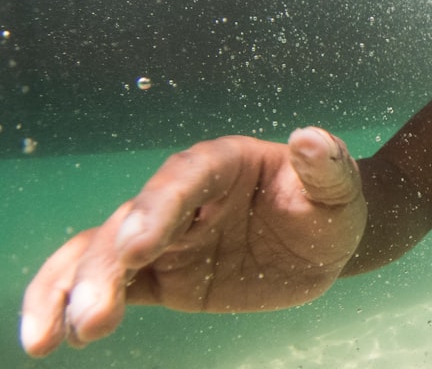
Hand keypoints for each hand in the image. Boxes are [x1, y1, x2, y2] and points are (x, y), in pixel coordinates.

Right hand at [20, 127, 365, 356]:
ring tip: (49, 337)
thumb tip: (309, 137)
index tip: (137, 246)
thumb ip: (324, 165)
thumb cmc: (330, 204)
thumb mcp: (338, 185)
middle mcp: (184, 196)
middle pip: (133, 222)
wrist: (324, 242)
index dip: (158, 208)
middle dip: (107, 266)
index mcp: (223, 164)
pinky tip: (55, 335)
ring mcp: (167, 236)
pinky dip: (76, 305)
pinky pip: (115, 287)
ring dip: (75, 289)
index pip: (183, 179)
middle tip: (92, 312)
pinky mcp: (163, 274)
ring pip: (105, 254)